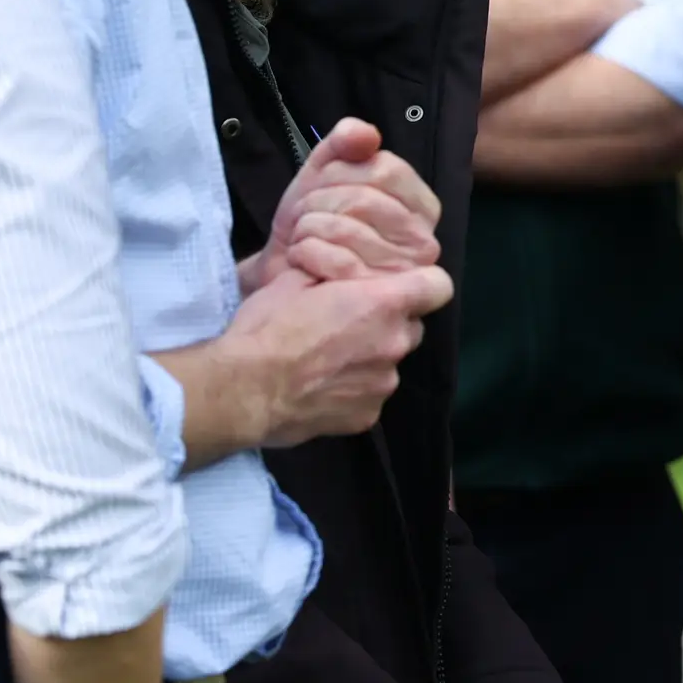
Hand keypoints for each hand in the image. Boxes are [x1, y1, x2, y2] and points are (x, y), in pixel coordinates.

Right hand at [210, 258, 448, 447]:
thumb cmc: (267, 328)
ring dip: (369, 358)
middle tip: (347, 323)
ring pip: (390, 362)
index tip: (401, 286)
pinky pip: (370, 395)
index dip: (423, 284)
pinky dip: (353, 390)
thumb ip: (331, 270)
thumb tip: (339, 266)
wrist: (243, 391)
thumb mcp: (294, 279)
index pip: (438, 287)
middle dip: (387, 322)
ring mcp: (384, 384)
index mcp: (383, 304)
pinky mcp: (368, 417)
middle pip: (411, 326)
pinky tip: (321, 387)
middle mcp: (395, 344)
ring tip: (327, 360)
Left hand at [247, 120, 441, 292]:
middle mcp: (424, 241)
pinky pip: (338, 262)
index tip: (318, 186)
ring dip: (308, 229)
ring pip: (349, 229)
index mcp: (421, 206)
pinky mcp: (378, 302)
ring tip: (300, 239)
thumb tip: (363, 133)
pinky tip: (300, 260)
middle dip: (318, 202)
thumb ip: (344, 145)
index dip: (340, 172)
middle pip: (365, 199)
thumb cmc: (315, 224)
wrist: (287, 278)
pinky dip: (307, 254)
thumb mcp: (325, 174)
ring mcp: (405, 274)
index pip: (385, 169)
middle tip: (302, 217)